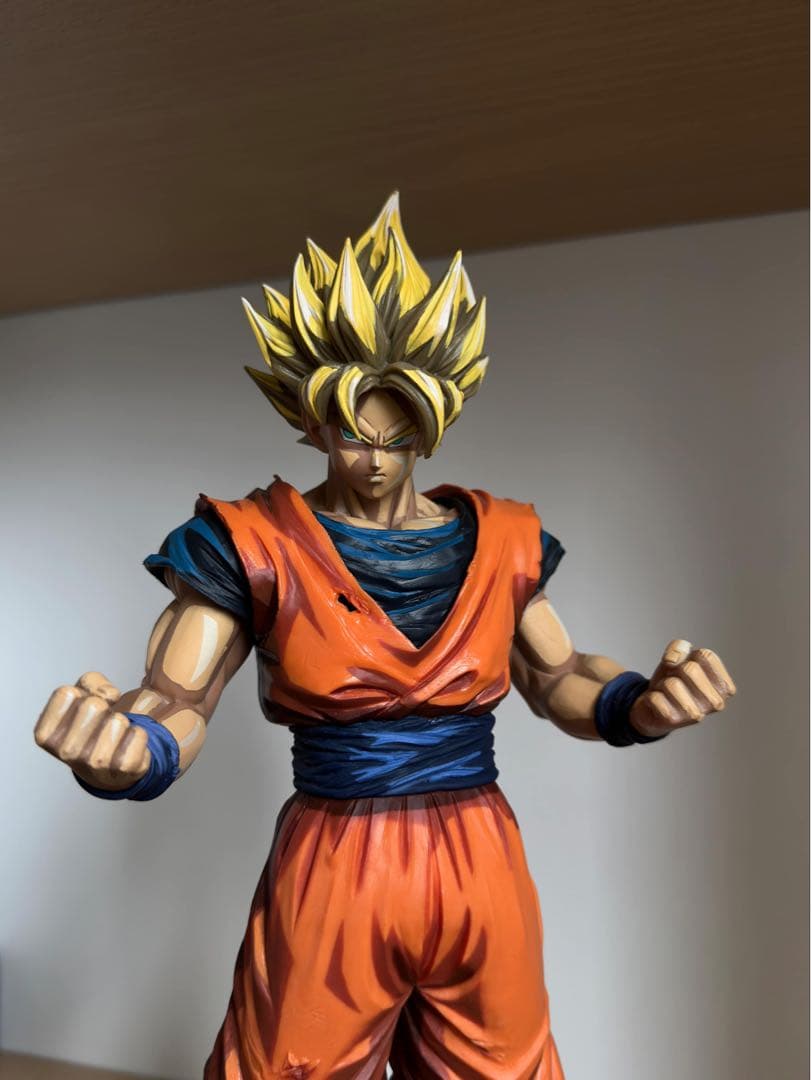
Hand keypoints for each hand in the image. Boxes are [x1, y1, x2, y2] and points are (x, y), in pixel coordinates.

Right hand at [35, 672, 150, 790]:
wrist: (107, 772)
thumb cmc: (90, 728)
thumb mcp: (81, 696)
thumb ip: (90, 681)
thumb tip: (109, 695)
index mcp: (46, 735)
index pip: (66, 693)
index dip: (80, 694)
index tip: (81, 710)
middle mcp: (66, 752)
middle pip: (94, 705)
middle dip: (103, 708)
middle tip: (100, 724)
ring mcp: (94, 764)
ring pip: (119, 720)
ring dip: (121, 723)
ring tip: (112, 737)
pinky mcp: (123, 768)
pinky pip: (139, 734)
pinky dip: (137, 735)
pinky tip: (126, 747)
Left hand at [630, 639, 735, 737]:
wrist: (654, 710)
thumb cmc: (674, 680)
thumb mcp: (679, 658)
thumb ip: (679, 648)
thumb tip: (672, 661)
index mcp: (724, 686)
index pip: (706, 655)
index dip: (687, 656)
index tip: (684, 667)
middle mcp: (716, 703)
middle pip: (690, 669)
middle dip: (674, 670)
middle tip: (673, 681)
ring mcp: (696, 715)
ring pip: (671, 683)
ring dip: (661, 684)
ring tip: (666, 693)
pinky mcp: (674, 721)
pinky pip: (655, 697)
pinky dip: (650, 697)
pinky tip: (658, 705)